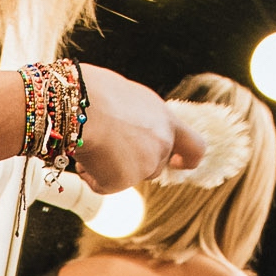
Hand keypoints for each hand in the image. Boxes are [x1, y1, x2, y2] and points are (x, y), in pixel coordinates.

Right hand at [69, 63, 202, 196]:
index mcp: (166, 119)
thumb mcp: (130, 99)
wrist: (80, 103)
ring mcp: (145, 165)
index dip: (187, 158)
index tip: (179, 163)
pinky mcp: (121, 181)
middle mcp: (162, 144)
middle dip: (134, 163)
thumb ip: (141, 119)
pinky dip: (90, 174)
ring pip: (129, 176)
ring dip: (111, 166)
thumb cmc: (95, 91)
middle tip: (108, 148)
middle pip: (154, 167)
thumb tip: (129, 132)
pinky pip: (102, 184)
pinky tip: (82, 153)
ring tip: (90, 140)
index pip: (195, 147)